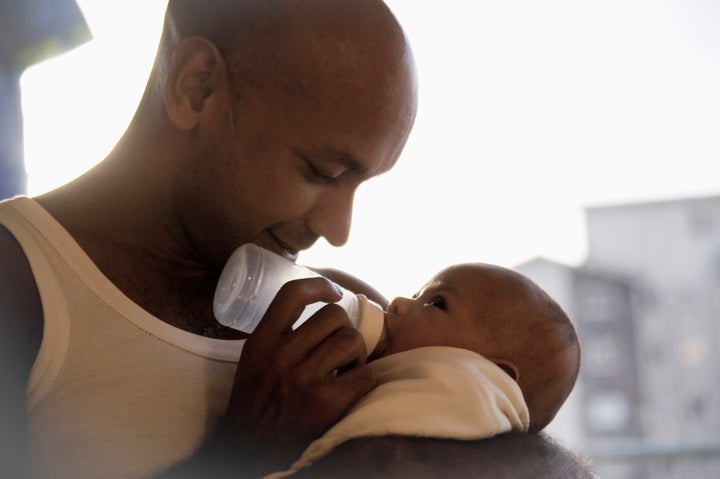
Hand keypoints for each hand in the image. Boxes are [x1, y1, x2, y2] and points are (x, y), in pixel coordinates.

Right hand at [225, 277, 376, 471]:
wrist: (250, 451)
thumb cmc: (256, 404)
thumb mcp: (253, 362)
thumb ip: (276, 336)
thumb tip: (317, 307)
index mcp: (261, 342)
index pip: (292, 295)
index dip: (319, 286)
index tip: (333, 292)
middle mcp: (281, 355)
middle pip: (333, 316)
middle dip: (344, 329)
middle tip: (340, 349)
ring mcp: (303, 379)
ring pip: (352, 340)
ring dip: (356, 354)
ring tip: (347, 368)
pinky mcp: (324, 402)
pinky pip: (364, 375)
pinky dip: (365, 380)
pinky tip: (353, 388)